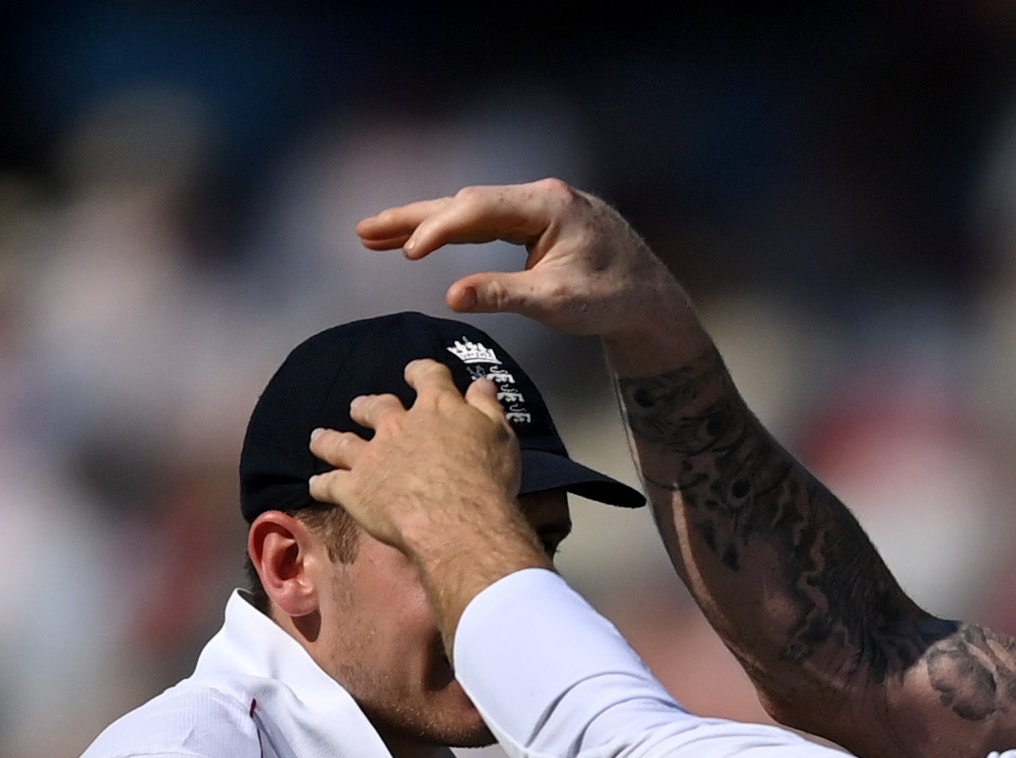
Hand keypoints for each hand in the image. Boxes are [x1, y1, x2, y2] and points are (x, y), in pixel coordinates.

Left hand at [307, 358, 546, 636]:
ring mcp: (370, 457)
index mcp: (436, 407)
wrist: (457, 521)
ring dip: (328, 439)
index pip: (427, 376)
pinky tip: (316, 486)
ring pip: (339, 442)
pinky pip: (330, 484)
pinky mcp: (353, 489)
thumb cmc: (485, 478)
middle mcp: (397, 426)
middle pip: (375, 407)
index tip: (415, 372)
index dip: (420, 372)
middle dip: (367, 406)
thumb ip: (487, 407)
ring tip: (318, 438)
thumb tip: (482, 383)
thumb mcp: (499, 435)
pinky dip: (321, 485)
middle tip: (360, 408)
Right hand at [357, 178, 703, 370]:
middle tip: (364, 232)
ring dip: (425, 223)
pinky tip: (420, 240)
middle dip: (414, 218)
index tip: (408, 253)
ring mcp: (539, 205)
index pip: (478, 209)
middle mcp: (542, 195)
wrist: (651, 301)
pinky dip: (452, 231)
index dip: (438, 228)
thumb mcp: (557, 303)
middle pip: (466, 202)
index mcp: (549, 206)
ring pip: (471, 210)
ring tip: (375, 238)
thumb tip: (450, 296)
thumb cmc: (612, 301)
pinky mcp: (538, 220)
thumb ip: (503, 294)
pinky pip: (486, 221)